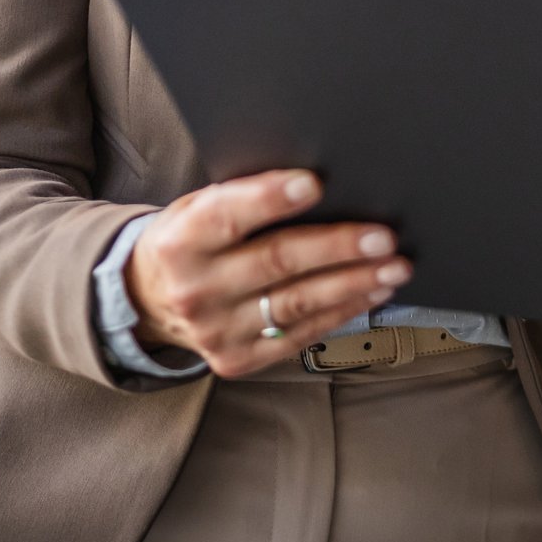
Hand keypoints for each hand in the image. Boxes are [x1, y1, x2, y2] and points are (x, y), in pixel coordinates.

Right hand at [125, 170, 411, 377]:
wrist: (147, 301)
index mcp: (180, 241)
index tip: (315, 184)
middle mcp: (195, 290)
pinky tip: (371, 292)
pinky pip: (299, 334)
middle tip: (383, 236)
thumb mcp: (198, 206)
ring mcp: (215, 331)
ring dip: (353, 283)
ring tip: (393, 267)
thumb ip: (245, 196)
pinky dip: (341, 311)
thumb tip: (316, 182)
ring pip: (296, 303)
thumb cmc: (191, 239)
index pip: (227, 216)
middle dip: (337, 248)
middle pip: (276, 263)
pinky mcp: (236, 359)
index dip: (270, 199)